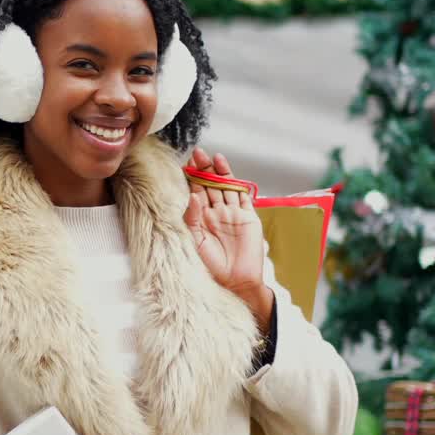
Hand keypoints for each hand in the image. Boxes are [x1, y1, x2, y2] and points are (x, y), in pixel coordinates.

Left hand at [183, 148, 271, 323]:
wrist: (236, 281)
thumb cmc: (212, 266)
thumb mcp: (194, 242)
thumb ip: (192, 218)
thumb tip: (193, 196)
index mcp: (202, 219)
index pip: (196, 193)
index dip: (192, 178)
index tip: (186, 164)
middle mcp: (217, 213)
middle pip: (210, 186)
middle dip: (204, 170)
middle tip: (197, 153)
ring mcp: (233, 214)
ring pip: (225, 187)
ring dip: (218, 172)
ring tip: (210, 156)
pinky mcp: (248, 217)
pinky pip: (242, 195)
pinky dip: (235, 182)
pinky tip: (226, 170)